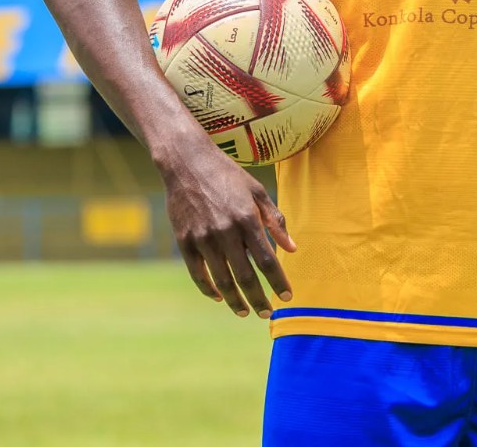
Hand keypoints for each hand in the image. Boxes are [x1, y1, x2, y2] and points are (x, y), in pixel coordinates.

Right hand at [159, 135, 295, 318]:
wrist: (187, 162)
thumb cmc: (227, 175)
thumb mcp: (256, 191)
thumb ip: (275, 220)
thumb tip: (292, 248)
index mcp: (247, 218)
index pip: (267, 260)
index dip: (279, 282)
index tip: (287, 298)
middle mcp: (225, 231)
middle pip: (246, 276)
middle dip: (259, 299)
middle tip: (267, 314)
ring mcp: (203, 237)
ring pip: (222, 280)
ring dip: (235, 301)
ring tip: (245, 312)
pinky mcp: (184, 240)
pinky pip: (198, 273)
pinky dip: (209, 289)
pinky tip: (219, 296)